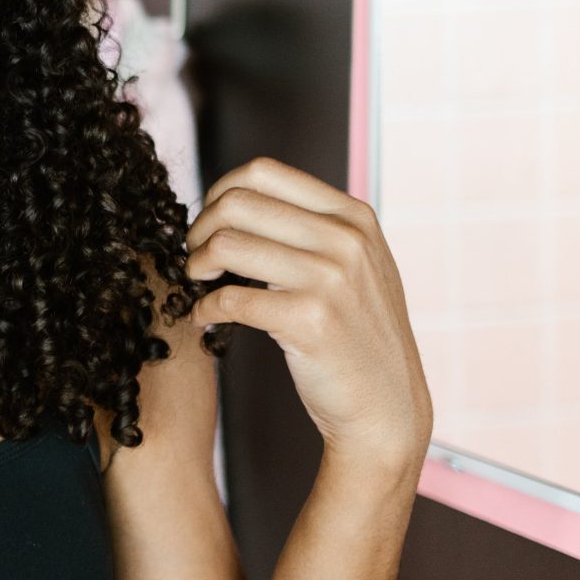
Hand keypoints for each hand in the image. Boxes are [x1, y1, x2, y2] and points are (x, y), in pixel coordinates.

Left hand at [185, 156, 432, 472]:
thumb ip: (315, 229)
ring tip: (197, 286)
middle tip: (192, 258)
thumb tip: (240, 200)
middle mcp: (346, 240)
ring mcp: (331, 279)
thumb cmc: (358, 337)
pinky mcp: (310, 321)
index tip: (207, 224)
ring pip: (226, 245)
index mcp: (353, 216)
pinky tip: (205, 320)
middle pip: (237, 203)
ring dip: (195, 267)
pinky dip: (204, 309)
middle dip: (198, 229)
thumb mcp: (356, 266)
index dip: (218, 194)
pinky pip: (229, 299)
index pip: (263, 172)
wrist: (386, 408)